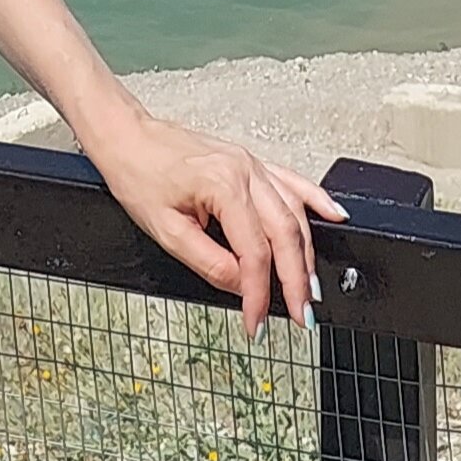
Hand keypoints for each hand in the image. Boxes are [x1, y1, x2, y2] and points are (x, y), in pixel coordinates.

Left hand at [90, 114, 342, 332]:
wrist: (126, 136)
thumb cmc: (138, 175)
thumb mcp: (164, 230)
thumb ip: (208, 262)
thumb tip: (240, 286)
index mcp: (223, 185)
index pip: (254, 253)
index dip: (258, 294)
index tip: (255, 324)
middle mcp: (245, 171)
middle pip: (285, 233)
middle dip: (296, 280)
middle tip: (301, 318)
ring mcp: (252, 164)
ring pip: (295, 212)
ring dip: (307, 254)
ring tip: (311, 290)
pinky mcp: (250, 163)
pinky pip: (293, 182)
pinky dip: (316, 201)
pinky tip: (334, 216)